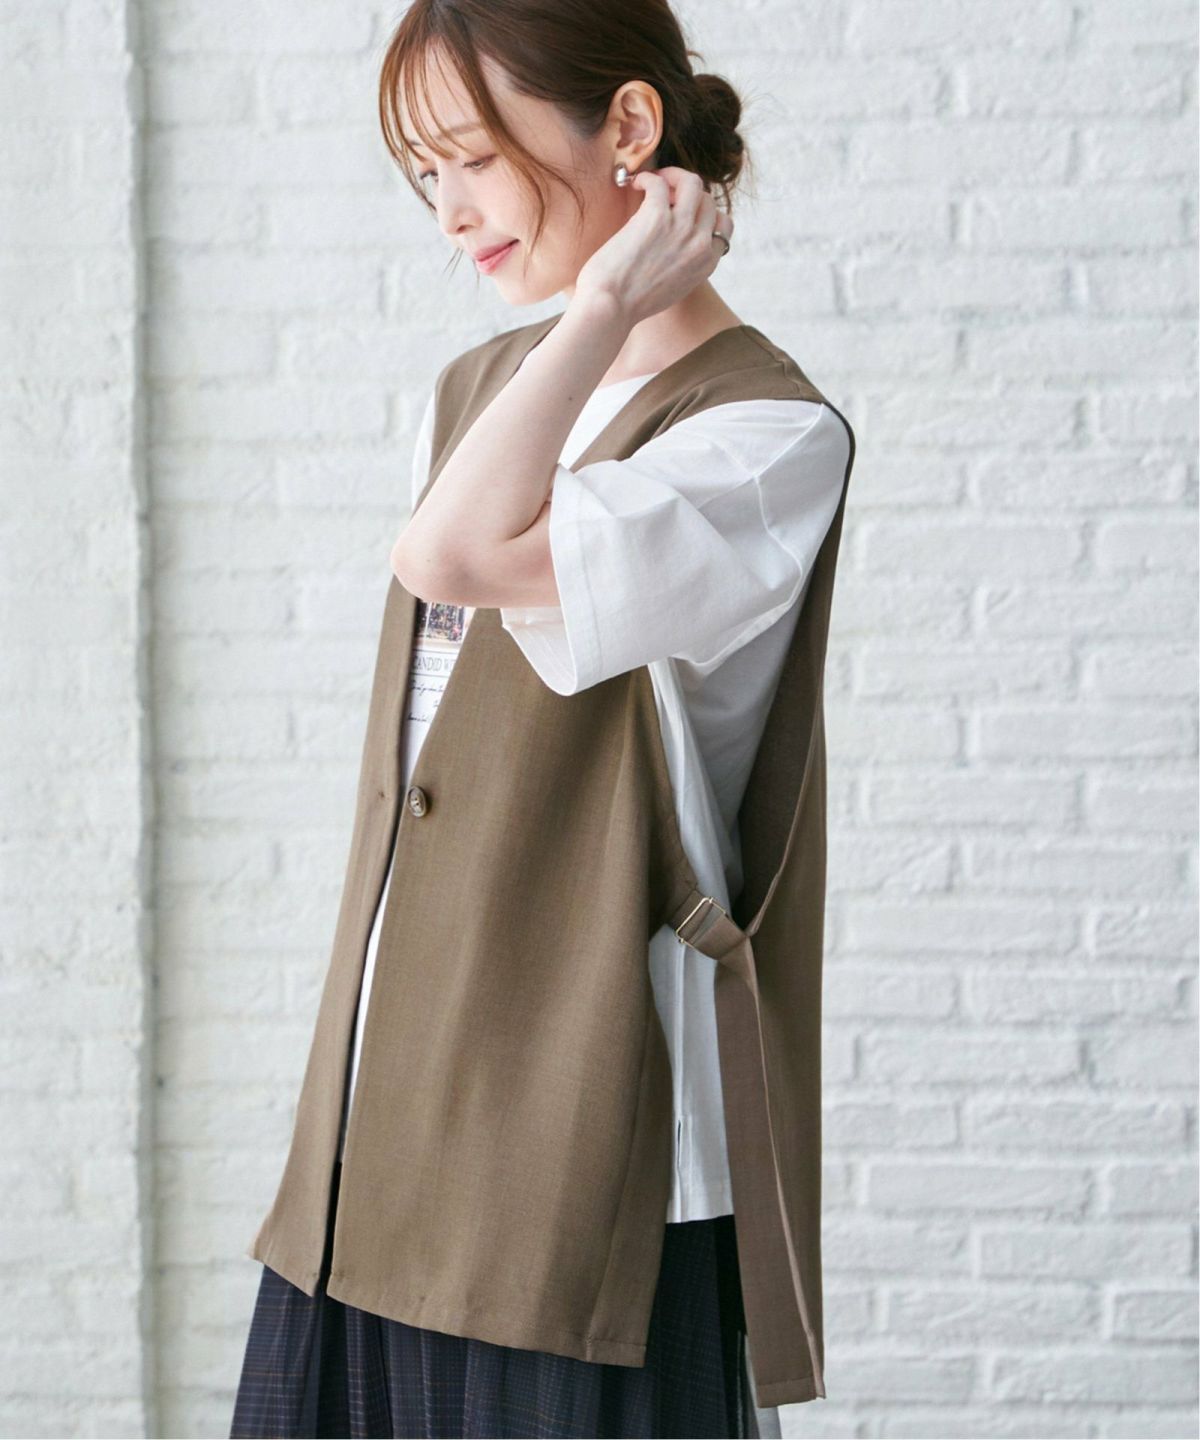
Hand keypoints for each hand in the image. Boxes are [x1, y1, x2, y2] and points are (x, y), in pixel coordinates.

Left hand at [574, 166, 733, 325]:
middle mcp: (700, 245)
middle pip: (707, 200)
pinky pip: (660, 183)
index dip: (703, 213)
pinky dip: (648, 178)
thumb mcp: (671, 289)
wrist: (610, 308)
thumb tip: (671, 243)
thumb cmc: (629, 304)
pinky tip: (634, 184)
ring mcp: (682, 229)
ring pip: (692, 183)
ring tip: (655, 181)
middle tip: (664, 193)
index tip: (683, 212)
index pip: (722, 226)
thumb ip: (682, 266)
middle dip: (686, 193)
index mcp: (706, 264)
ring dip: (673, 176)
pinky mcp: (658, 217)